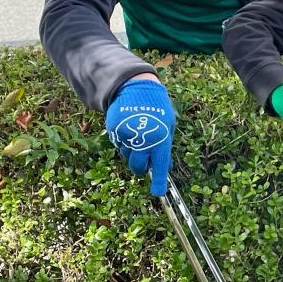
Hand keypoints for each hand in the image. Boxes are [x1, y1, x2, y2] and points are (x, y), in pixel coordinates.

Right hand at [105, 79, 174, 195]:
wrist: (137, 88)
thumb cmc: (157, 108)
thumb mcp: (168, 125)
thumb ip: (165, 145)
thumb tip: (164, 167)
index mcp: (160, 137)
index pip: (160, 164)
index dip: (158, 180)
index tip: (157, 193)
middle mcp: (143, 138)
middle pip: (138, 166)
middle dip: (140, 167)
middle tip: (144, 160)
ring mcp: (127, 135)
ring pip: (127, 156)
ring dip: (132, 151)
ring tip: (138, 134)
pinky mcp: (115, 130)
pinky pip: (118, 144)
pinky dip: (123, 141)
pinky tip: (129, 128)